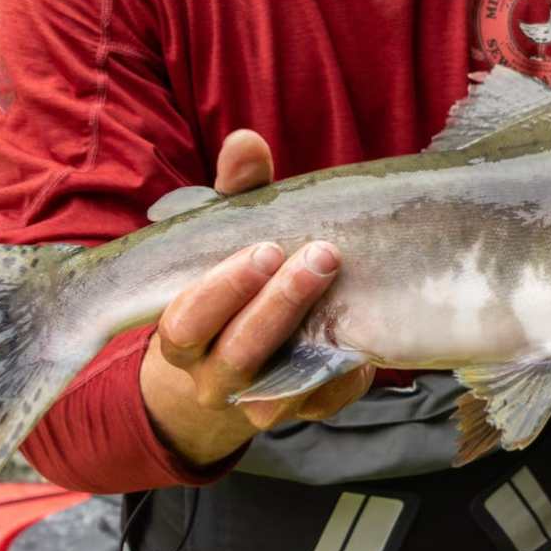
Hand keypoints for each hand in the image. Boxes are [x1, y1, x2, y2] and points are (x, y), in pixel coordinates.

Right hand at [137, 130, 372, 464]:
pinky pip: (327, 402)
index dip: (223, 288)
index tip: (265, 245)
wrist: (245, 357)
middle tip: (320, 255)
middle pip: (237, 354)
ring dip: (311, 330)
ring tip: (340, 277)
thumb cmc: (240, 277)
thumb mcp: (234, 234)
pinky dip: (347, 372)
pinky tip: (366, 335)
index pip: (186, 322)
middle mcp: (215, 377)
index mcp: (184, 335)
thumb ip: (240, 192)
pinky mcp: (308, 408)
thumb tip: (247, 142)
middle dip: (277, 305)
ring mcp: (261, 401)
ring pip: (277, 389)